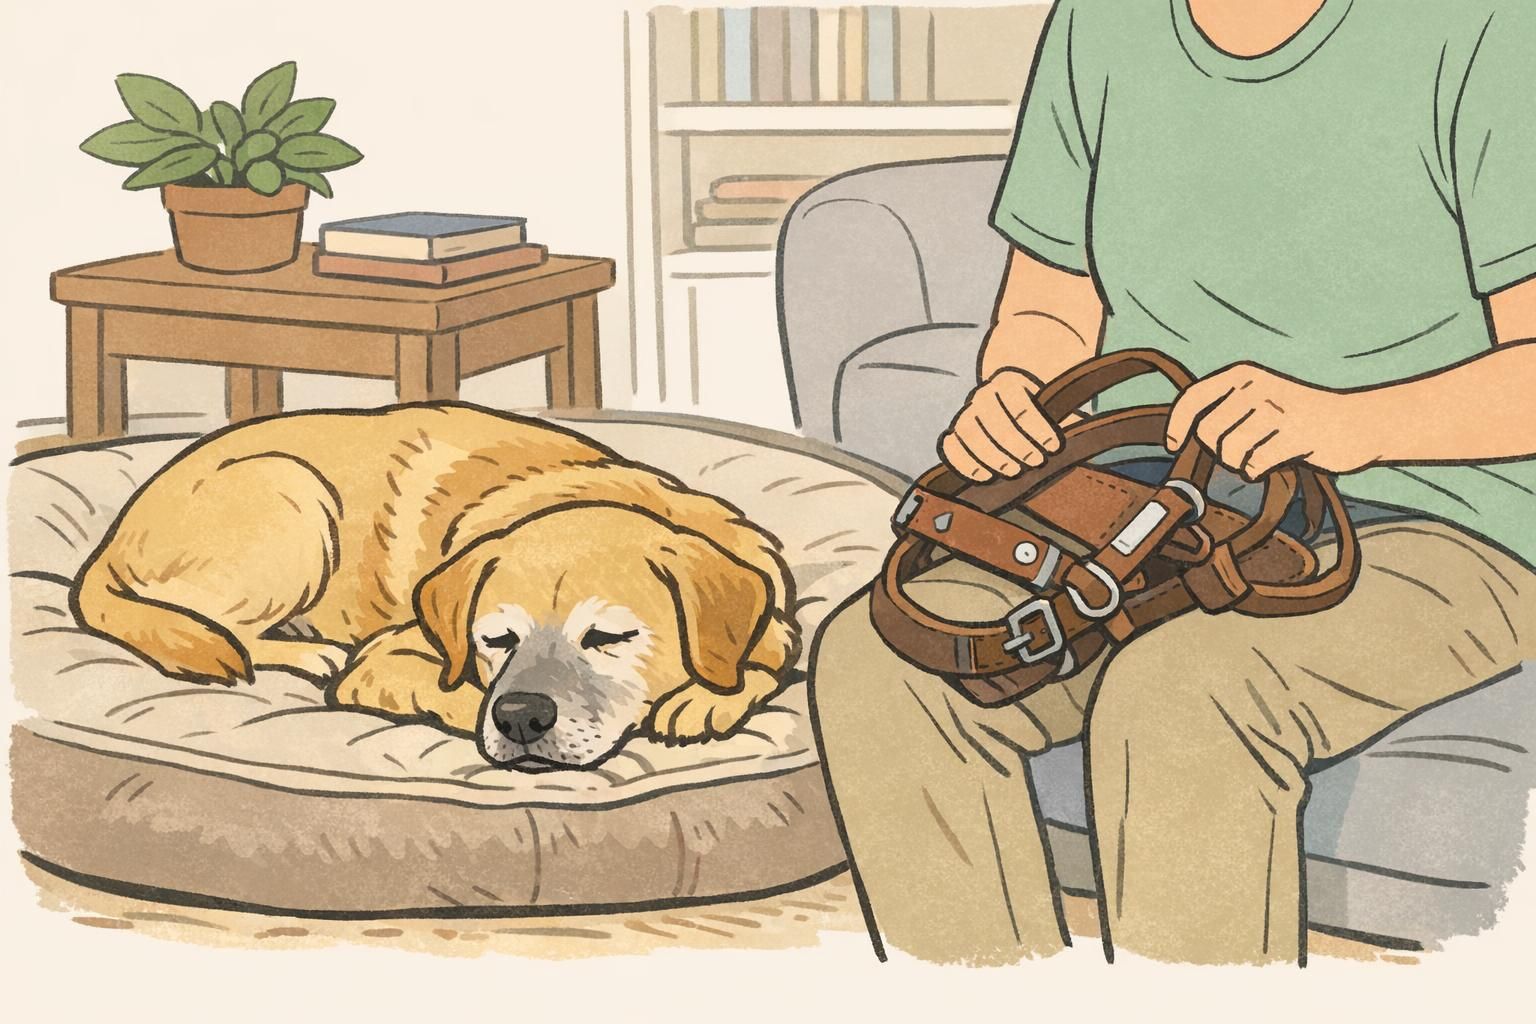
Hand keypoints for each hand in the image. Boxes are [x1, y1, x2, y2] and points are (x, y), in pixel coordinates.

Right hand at [939, 369, 1063, 480]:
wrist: (1010, 405)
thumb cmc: (1037, 410)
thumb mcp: (1049, 405)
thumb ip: (1059, 415)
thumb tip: (1080, 432)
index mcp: (1009, 382)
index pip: (1020, 406)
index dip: (1037, 428)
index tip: (1054, 446)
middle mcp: (983, 395)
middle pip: (996, 423)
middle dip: (1018, 446)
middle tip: (1036, 462)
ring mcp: (966, 414)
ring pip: (972, 436)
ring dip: (994, 458)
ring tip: (1015, 472)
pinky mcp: (955, 434)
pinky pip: (951, 448)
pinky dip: (966, 465)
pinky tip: (985, 477)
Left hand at [1164, 363, 1379, 478]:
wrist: (1356, 422)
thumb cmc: (1297, 417)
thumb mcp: (1258, 398)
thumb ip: (1224, 409)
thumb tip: (1181, 438)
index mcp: (1243, 374)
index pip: (1193, 398)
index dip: (1176, 425)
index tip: (1174, 446)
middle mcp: (1257, 386)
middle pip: (1207, 434)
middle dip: (1219, 452)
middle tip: (1242, 452)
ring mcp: (1277, 410)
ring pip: (1230, 452)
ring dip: (1240, 464)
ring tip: (1261, 455)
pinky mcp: (1296, 435)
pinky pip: (1255, 465)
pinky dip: (1259, 471)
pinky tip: (1275, 461)